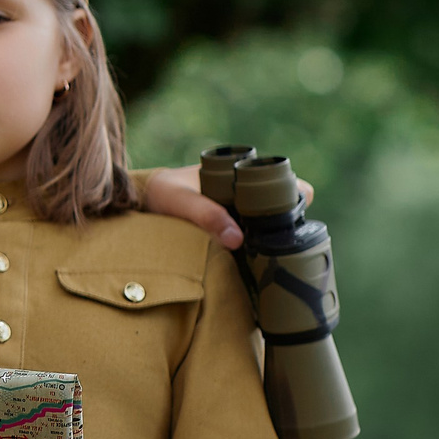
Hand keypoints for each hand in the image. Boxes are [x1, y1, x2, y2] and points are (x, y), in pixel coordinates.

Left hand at [138, 166, 317, 251]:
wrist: (139, 200)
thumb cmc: (162, 193)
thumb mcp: (182, 202)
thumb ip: (207, 216)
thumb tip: (238, 239)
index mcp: (241, 175)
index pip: (289, 184)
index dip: (299, 200)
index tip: (295, 221)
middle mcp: (245, 192)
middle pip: (283, 208)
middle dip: (287, 226)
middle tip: (283, 246)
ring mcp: (239, 210)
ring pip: (269, 225)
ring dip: (271, 238)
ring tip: (270, 258)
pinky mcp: (229, 227)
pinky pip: (252, 236)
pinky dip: (256, 247)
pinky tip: (253, 263)